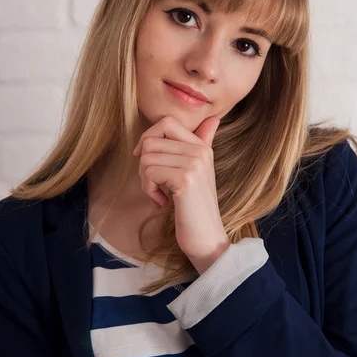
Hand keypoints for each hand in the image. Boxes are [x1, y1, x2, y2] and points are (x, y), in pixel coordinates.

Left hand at [132, 115, 229, 273]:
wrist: (207, 238)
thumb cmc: (195, 208)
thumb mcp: (198, 171)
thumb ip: (203, 143)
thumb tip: (213, 119)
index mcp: (202, 146)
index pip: (167, 122)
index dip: (148, 138)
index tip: (146, 159)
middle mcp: (200, 151)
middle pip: (151, 140)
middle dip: (143, 163)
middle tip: (152, 183)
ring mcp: (194, 163)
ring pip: (146, 157)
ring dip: (145, 180)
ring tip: (158, 195)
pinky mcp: (185, 179)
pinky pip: (149, 173)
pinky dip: (148, 190)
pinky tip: (162, 203)